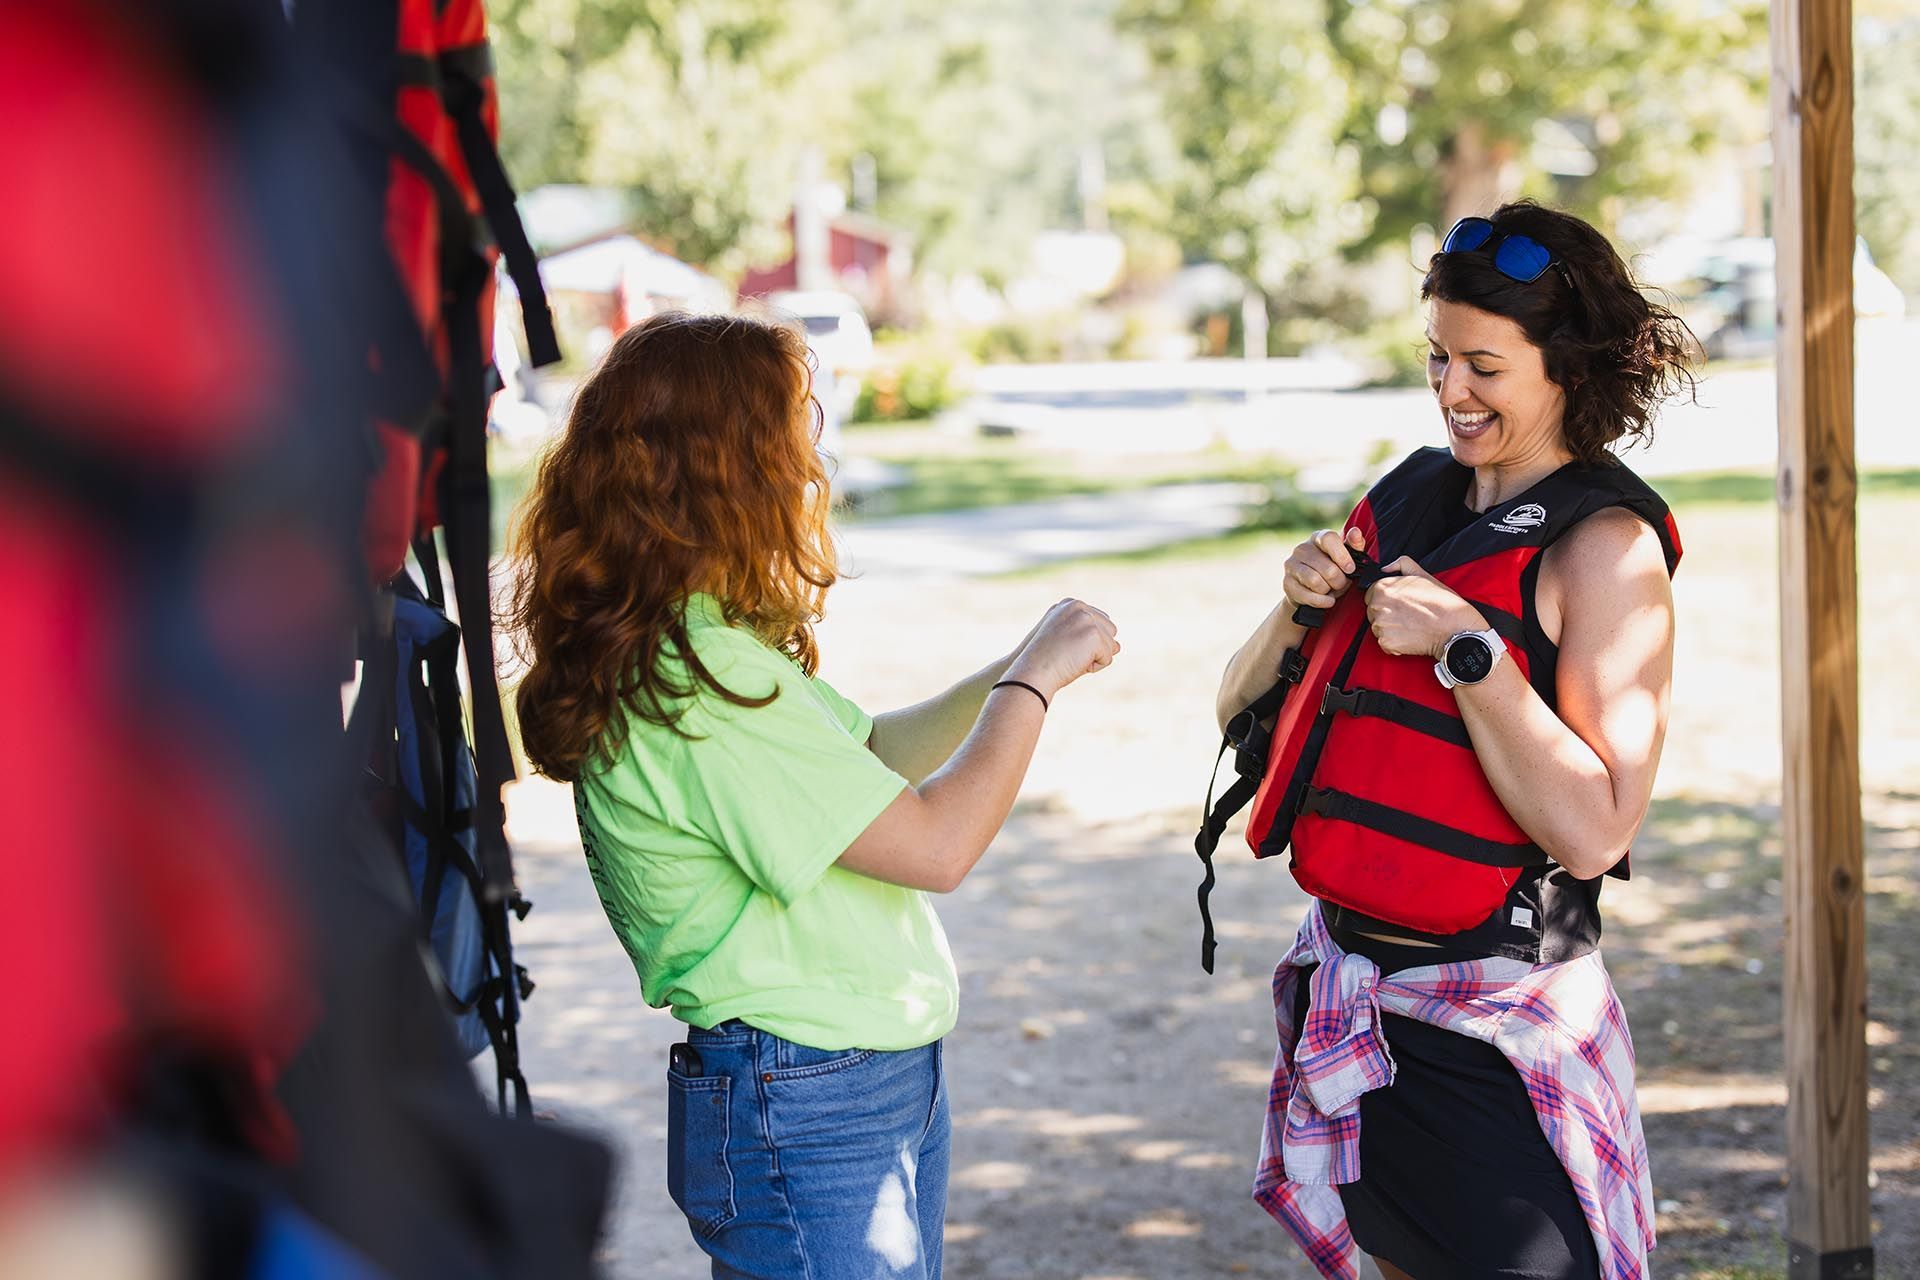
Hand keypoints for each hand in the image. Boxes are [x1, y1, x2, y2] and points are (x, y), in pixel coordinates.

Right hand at [1004, 599, 1119, 697]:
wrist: (1033, 671)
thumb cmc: (1045, 661)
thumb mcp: (1066, 642)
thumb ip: (1090, 638)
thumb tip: (1118, 646)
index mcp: (1069, 604)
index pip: (1098, 622)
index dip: (1086, 642)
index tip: (1065, 648)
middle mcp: (1079, 606)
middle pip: (1109, 630)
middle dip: (1094, 648)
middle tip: (1069, 655)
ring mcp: (1086, 619)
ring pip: (1110, 644)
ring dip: (1095, 657)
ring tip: (1071, 659)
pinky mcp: (1094, 634)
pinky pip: (1108, 657)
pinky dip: (1095, 666)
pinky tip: (1076, 664)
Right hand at [1282, 528, 1368, 611]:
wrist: (1310, 589)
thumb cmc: (1331, 569)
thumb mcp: (1345, 558)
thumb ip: (1354, 546)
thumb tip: (1356, 533)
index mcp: (1318, 538)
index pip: (1329, 538)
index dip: (1342, 555)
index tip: (1350, 569)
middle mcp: (1302, 548)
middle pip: (1327, 568)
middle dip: (1339, 581)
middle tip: (1341, 584)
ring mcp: (1291, 565)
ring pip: (1316, 582)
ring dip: (1328, 590)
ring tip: (1330, 590)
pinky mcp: (1287, 583)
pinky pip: (1308, 595)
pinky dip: (1321, 601)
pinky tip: (1326, 599)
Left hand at [1363, 557, 1487, 658]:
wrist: (1453, 627)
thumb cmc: (1441, 602)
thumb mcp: (1422, 574)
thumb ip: (1401, 564)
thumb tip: (1386, 568)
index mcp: (1382, 587)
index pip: (1371, 595)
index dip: (1386, 600)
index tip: (1399, 605)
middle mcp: (1378, 606)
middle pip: (1373, 612)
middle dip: (1387, 614)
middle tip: (1407, 616)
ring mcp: (1380, 625)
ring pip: (1378, 628)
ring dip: (1391, 629)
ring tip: (1410, 626)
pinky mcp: (1386, 642)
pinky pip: (1384, 644)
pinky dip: (1395, 643)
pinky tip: (1409, 637)